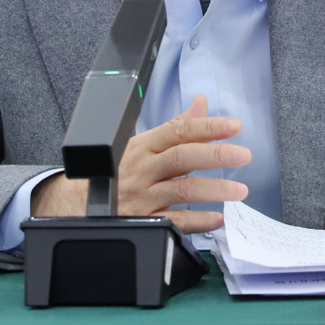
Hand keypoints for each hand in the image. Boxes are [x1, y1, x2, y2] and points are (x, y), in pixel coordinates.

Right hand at [31, 94, 249, 232]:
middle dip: (214, 155)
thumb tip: (201, 103)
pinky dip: (198, 221)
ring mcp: (144, 195)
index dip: (207, 127)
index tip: (233, 126)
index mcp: (146, 145)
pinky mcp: (145, 219)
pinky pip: (174, 221)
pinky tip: (217, 218)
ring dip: (214, 189)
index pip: (179, 130)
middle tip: (243, 154)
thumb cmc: (120, 169)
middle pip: (182, 157)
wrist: (82, 202)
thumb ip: (177, 125)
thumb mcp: (145, 142)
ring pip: (181, 189)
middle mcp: (145, 168)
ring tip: (240, 190)